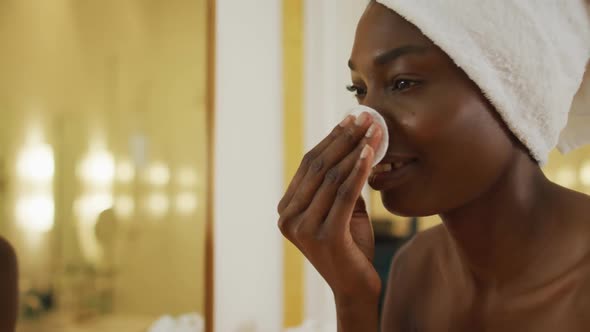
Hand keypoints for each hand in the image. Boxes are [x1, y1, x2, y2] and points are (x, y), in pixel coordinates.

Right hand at [278, 112, 382, 299]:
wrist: (355, 288)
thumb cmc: (350, 247)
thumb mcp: (338, 211)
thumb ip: (337, 185)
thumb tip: (350, 144)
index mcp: (287, 211)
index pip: (308, 166)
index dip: (330, 139)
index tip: (350, 119)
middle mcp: (289, 219)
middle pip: (319, 168)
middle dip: (344, 138)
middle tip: (364, 117)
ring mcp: (304, 229)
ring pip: (332, 178)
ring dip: (355, 150)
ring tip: (373, 130)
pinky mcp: (326, 237)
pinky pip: (345, 195)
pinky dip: (358, 171)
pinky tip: (370, 153)